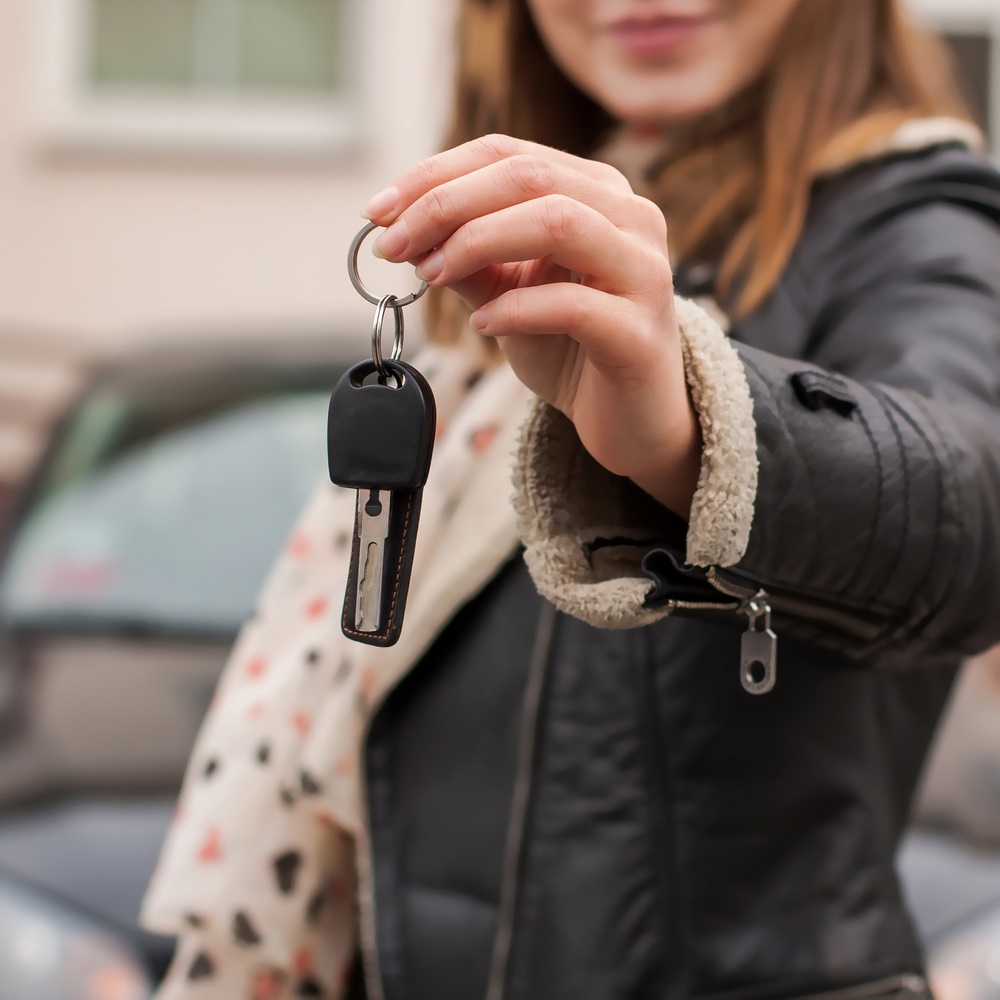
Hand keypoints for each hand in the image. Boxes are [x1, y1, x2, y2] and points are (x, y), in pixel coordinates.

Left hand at [364, 134, 701, 518]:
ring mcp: (643, 272)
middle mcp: (629, 218)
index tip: (377, 212)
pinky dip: (515, 309)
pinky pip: (573, 305)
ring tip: (431, 275)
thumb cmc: (571, 348)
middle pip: (528, 177)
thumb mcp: (508, 294)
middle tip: (392, 244)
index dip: (434, 175)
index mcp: (596, 193)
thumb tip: (405, 233)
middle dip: (445, 205)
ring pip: (557, 222)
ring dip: (477, 242)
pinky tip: (483, 324)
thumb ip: (468, 260)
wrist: (631, 418)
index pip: (507, 155)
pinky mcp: (641, 332)